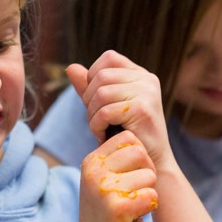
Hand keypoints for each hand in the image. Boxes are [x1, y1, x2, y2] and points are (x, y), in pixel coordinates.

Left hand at [65, 50, 173, 170]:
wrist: (152, 162)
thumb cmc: (128, 135)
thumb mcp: (106, 107)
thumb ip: (90, 88)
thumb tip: (70, 67)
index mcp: (141, 75)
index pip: (109, 58)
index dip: (93, 76)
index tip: (95, 101)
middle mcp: (147, 80)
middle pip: (101, 76)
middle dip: (89, 100)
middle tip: (95, 121)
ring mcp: (147, 93)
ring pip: (101, 93)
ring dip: (92, 115)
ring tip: (99, 129)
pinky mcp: (142, 109)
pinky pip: (105, 111)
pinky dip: (97, 126)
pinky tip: (103, 136)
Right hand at [74, 131, 157, 221]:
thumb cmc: (107, 218)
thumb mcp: (102, 183)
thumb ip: (115, 162)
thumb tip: (138, 139)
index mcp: (91, 161)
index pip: (128, 138)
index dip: (140, 156)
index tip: (133, 176)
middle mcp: (94, 171)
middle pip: (140, 152)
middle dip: (147, 171)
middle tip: (138, 191)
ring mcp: (104, 188)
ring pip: (149, 174)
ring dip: (148, 192)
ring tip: (133, 206)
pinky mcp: (118, 207)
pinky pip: (151, 194)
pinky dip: (149, 206)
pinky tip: (135, 216)